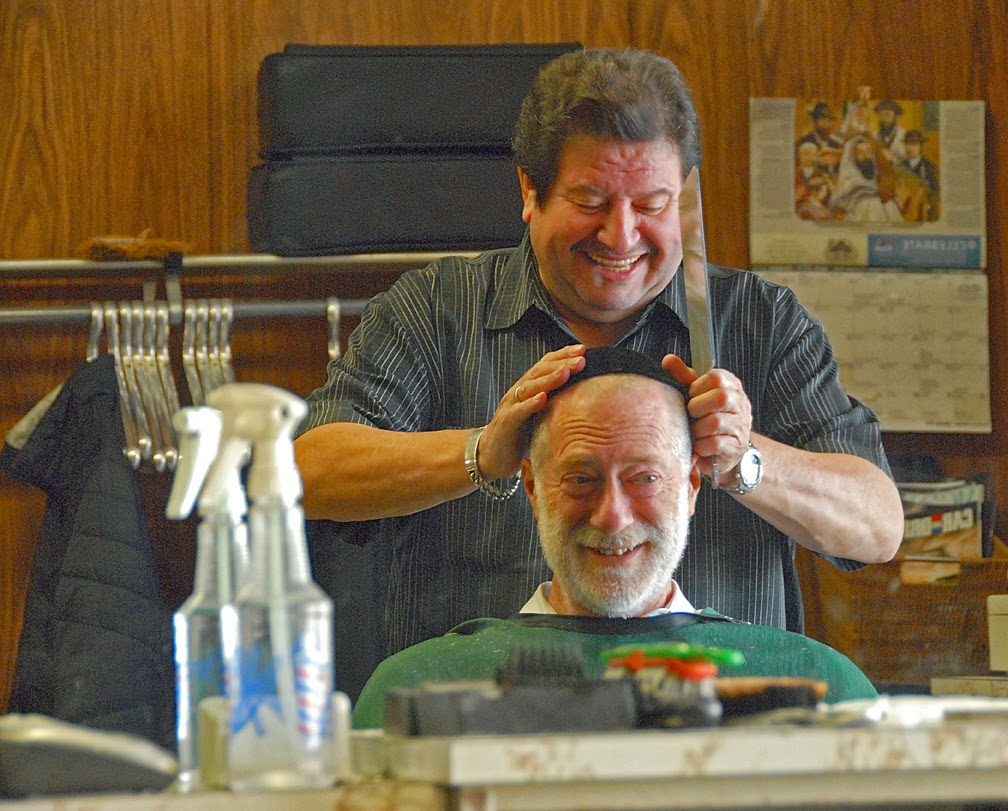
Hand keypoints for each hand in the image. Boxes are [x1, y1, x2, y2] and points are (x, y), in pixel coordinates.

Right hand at [477, 345, 586, 479]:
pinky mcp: (505, 423)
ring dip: (549, 379)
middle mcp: (519, 392)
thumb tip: (585, 395)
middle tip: (581, 359)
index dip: (563, 355)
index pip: (545, 364)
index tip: (583, 350)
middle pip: (540, 371)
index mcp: (529, 388)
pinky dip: (530, 404)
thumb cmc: (520, 434)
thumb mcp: (540, 414)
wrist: (492, 456)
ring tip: (565, 372)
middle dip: (561, 363)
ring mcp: (510, 405)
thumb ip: (555, 402)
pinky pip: (518, 411)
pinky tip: (542, 398)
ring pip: (530, 387)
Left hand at [662, 354, 751, 483]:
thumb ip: (683, 376)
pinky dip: (701, 446)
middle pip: (721, 398)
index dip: (698, 387)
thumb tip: (668, 360)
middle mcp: (740, 404)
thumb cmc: (705, 416)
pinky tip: (700, 445)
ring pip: (715, 422)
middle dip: (698, 407)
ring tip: (695, 432)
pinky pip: (714, 444)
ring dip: (697, 429)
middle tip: (692, 414)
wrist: (721, 451)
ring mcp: (741, 426)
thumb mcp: (695, 394)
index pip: (716, 377)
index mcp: (731, 386)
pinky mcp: (736, 447)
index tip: (691, 395)